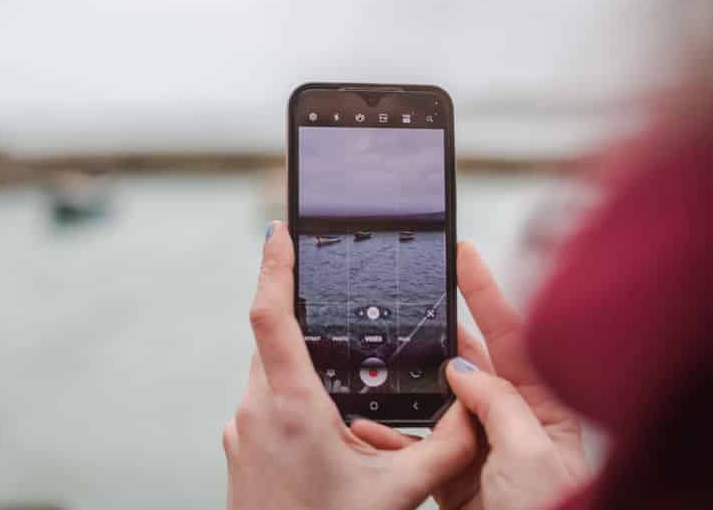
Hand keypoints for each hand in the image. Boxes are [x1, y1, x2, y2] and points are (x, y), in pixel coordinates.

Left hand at [223, 222, 476, 509]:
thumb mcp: (399, 493)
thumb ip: (445, 447)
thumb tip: (476, 406)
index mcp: (292, 405)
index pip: (270, 314)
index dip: (273, 265)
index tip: (278, 230)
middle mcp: (256, 409)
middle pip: (275, 341)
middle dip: (305, 324)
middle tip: (335, 312)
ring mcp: (240, 430)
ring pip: (269, 374)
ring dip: (300, 369)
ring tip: (342, 395)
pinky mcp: (237, 448)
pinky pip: (262, 405)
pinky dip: (290, 400)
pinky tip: (323, 433)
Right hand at [357, 242, 591, 509]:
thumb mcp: (531, 451)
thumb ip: (496, 403)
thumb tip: (462, 367)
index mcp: (539, 404)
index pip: (509, 332)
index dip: (483, 288)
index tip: (460, 250)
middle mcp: (507, 418)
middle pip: (466, 361)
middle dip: (433, 332)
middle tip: (402, 301)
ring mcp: (478, 446)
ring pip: (433, 401)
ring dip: (403, 385)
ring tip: (371, 362)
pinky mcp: (452, 475)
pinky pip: (416, 444)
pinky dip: (389, 434)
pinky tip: (363, 424)